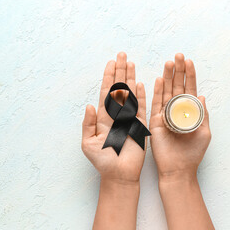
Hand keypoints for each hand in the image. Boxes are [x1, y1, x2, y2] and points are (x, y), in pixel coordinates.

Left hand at [82, 52, 146, 182]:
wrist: (119, 174)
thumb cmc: (103, 161)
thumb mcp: (88, 143)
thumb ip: (88, 124)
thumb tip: (89, 105)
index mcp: (103, 117)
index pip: (106, 93)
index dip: (108, 78)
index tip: (110, 63)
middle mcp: (116, 114)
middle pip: (118, 88)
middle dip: (119, 71)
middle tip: (121, 55)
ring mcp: (129, 118)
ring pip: (129, 93)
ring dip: (129, 78)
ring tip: (130, 63)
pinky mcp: (139, 125)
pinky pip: (141, 106)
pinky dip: (141, 95)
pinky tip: (140, 83)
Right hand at [150, 53, 210, 180]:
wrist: (178, 169)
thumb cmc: (192, 153)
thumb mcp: (204, 132)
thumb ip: (202, 115)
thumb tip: (203, 96)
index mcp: (190, 112)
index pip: (190, 89)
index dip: (190, 75)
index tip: (189, 61)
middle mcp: (176, 111)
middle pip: (177, 86)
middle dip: (178, 71)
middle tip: (178, 56)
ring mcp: (165, 115)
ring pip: (166, 92)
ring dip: (168, 77)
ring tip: (169, 63)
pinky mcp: (156, 122)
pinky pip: (156, 104)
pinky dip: (157, 92)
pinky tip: (158, 80)